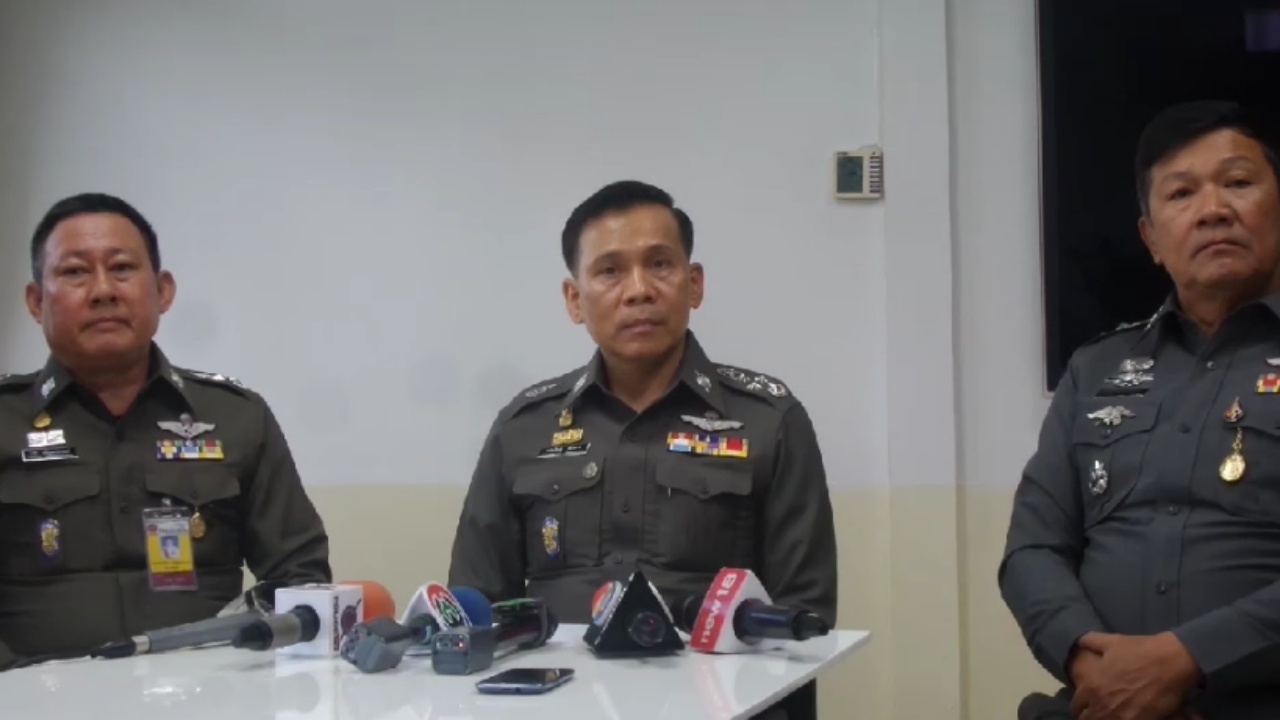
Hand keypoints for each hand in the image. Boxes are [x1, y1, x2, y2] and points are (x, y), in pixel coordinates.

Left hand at [1069, 632, 1200, 719]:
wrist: (1171, 662)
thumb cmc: (1139, 650)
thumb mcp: (1110, 641)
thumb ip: (1089, 642)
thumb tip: (1079, 642)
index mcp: (1091, 687)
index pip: (1076, 706)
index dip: (1080, 705)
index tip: (1086, 703)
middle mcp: (1103, 705)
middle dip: (1091, 715)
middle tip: (1097, 711)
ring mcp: (1122, 716)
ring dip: (1105, 719)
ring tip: (1111, 714)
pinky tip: (1126, 717)